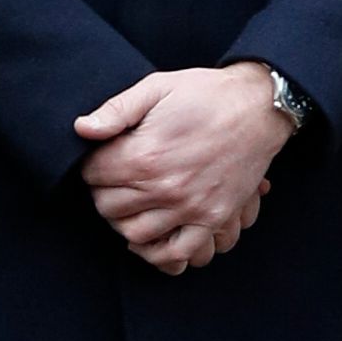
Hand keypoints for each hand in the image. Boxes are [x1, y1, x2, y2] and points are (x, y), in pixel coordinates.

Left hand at [73, 63, 294, 273]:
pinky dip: (159, 253)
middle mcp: (165, 187)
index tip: (103, 158)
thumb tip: (81, 129)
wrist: (260, 106)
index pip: (92, 175)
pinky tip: (152, 237)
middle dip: (104, 192)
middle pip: (109, 207)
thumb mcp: (158, 87)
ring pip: (135, 234)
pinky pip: (179, 252)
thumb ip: (116, 109)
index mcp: (145, 155)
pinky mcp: (213, 218)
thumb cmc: (207, 93)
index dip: (92, 165)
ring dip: (125, 221)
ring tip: (131, 204)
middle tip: (114, 180)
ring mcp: (190, 207)